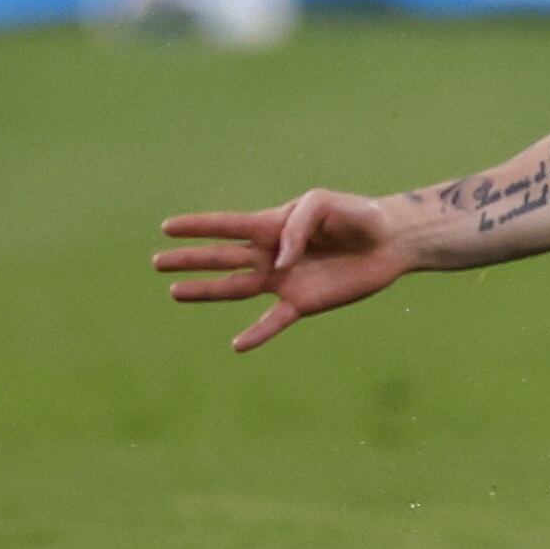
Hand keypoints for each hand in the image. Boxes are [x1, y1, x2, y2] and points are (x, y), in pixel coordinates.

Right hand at [154, 190, 420, 351]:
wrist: (392, 240)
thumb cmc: (359, 215)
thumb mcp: (325, 203)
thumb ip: (296, 225)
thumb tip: (278, 261)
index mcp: (274, 224)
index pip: (228, 225)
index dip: (198, 226)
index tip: (166, 227)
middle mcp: (272, 254)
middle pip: (221, 258)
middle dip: (190, 259)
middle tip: (156, 261)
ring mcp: (284, 279)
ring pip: (236, 287)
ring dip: (206, 291)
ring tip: (175, 293)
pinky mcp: (303, 302)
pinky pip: (273, 321)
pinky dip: (257, 333)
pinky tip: (237, 345)